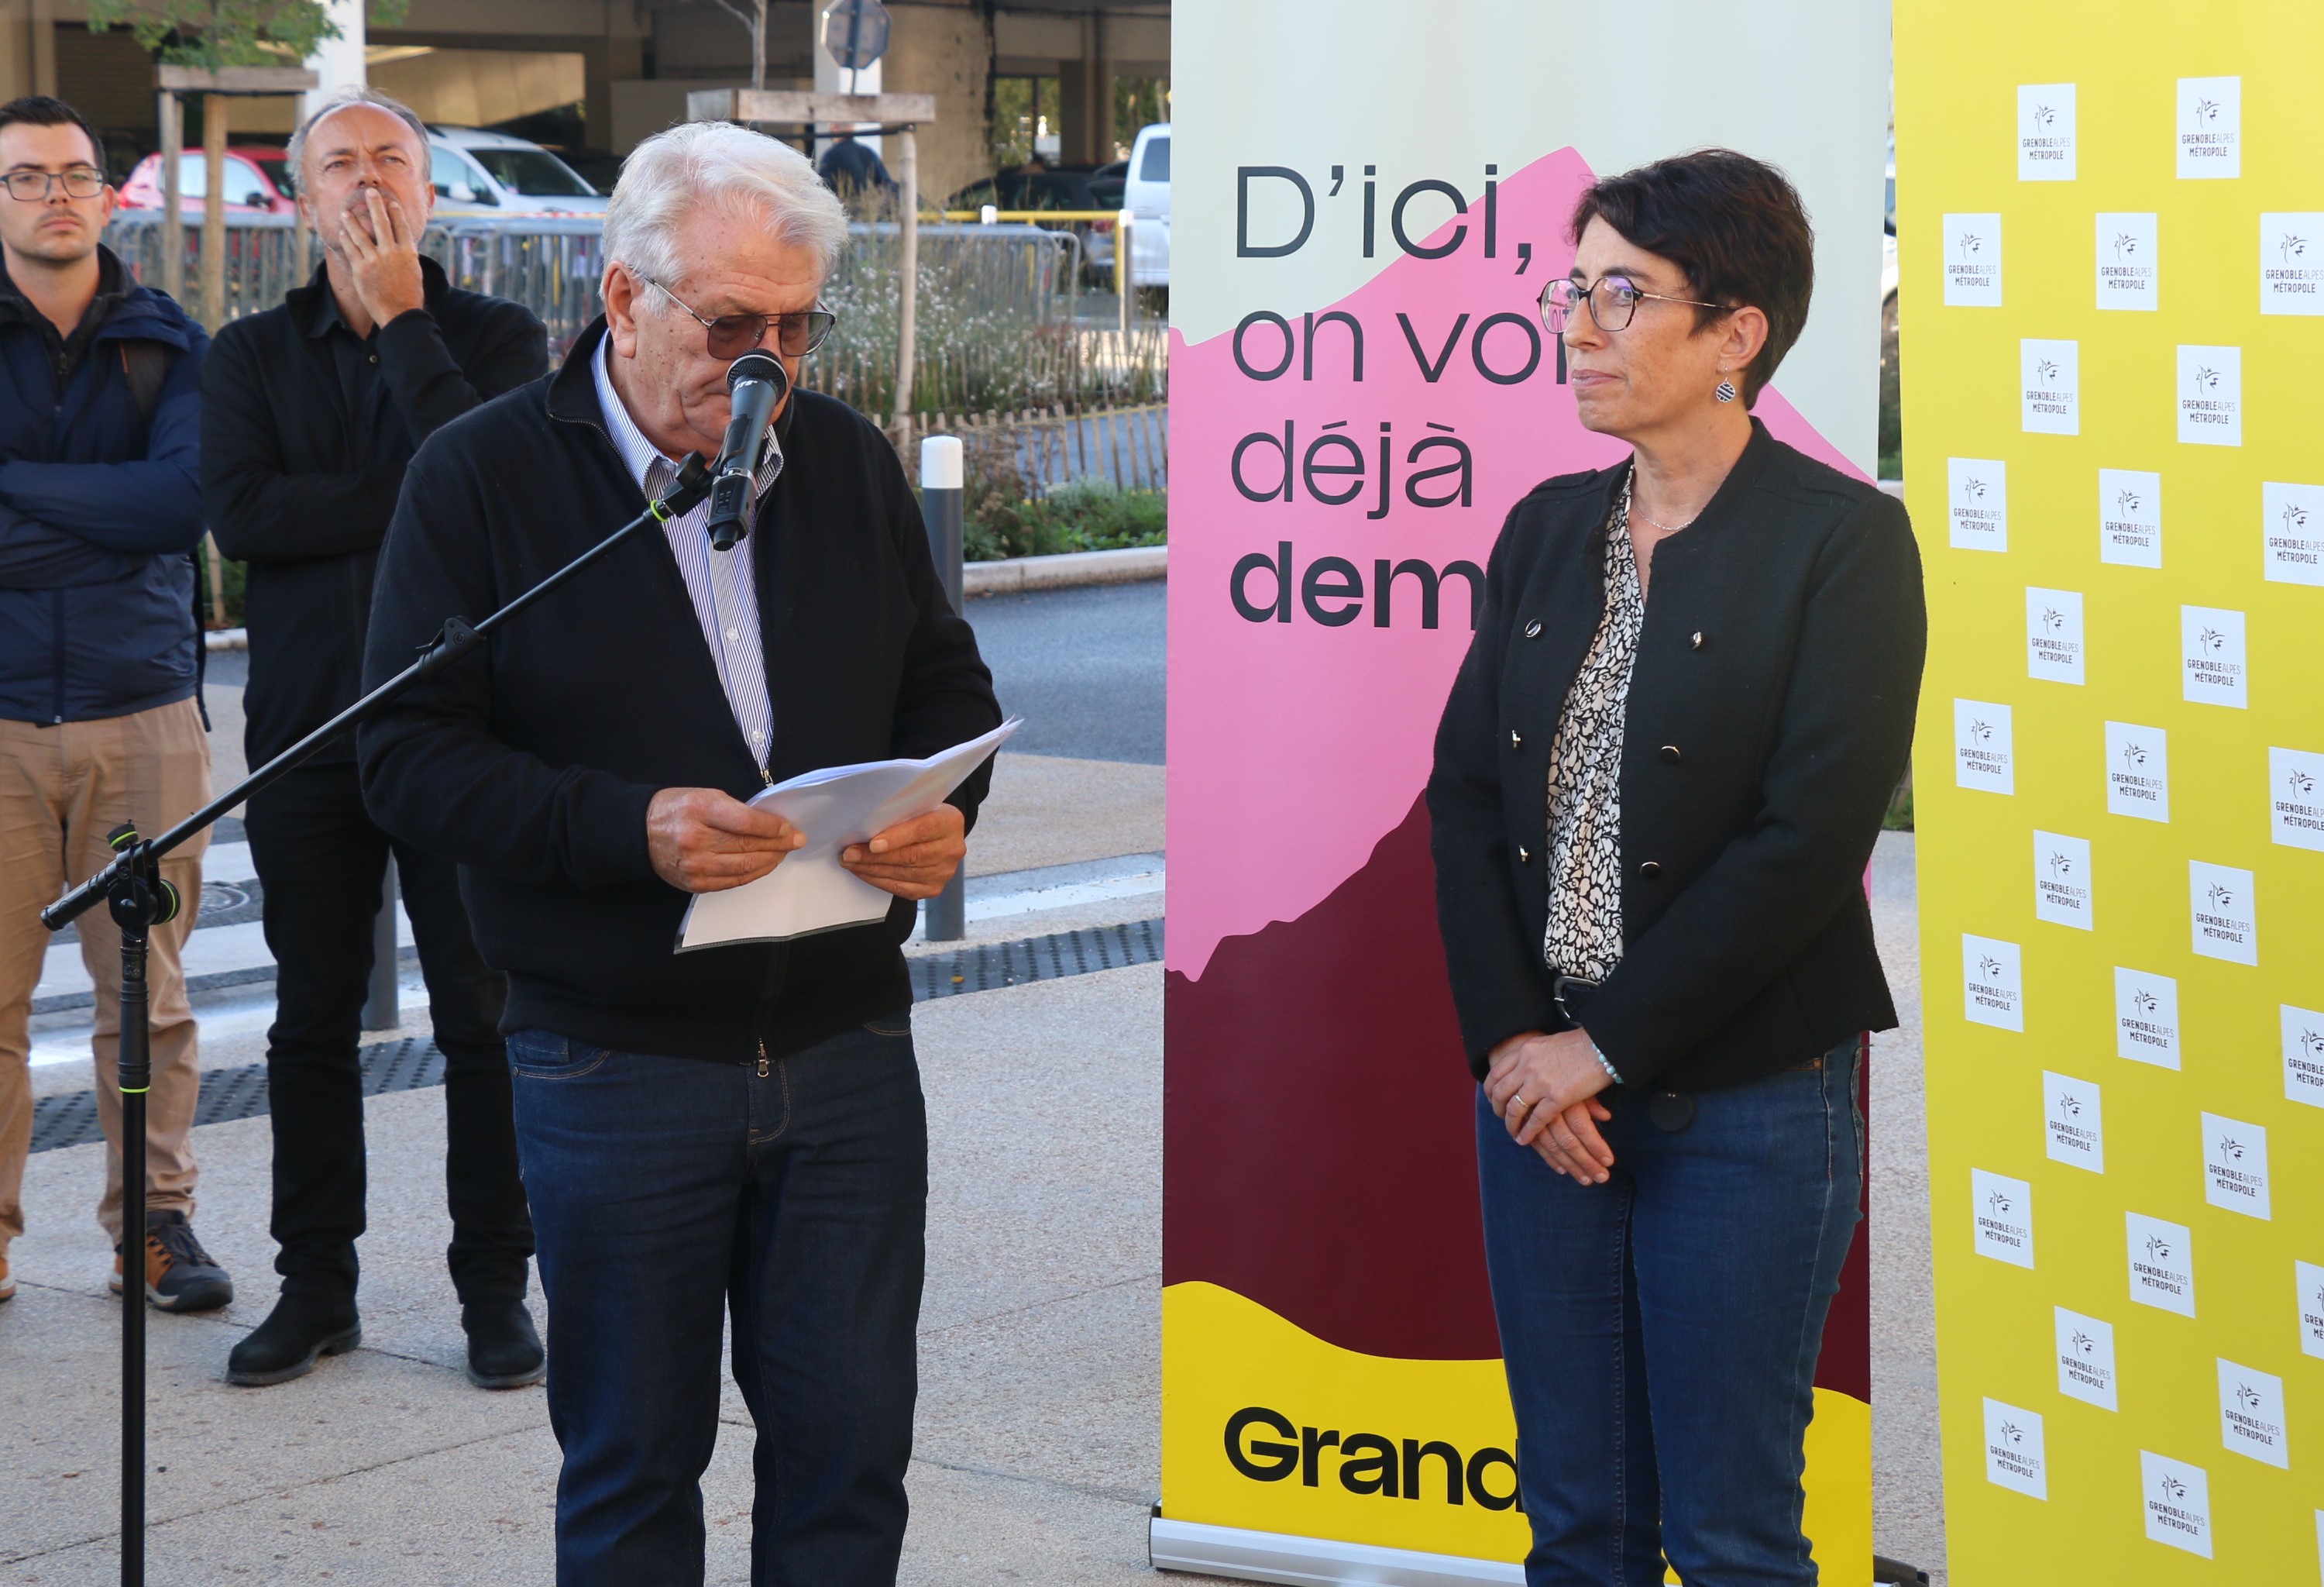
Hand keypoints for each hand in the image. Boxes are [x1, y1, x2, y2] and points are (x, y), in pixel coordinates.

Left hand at [339, 187, 424, 328]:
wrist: (400, 315)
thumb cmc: (410, 296)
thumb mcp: (415, 273)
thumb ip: (407, 257)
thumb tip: (404, 246)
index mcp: (408, 253)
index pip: (401, 226)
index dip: (395, 212)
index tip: (390, 202)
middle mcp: (391, 253)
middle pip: (382, 223)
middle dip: (375, 205)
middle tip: (369, 192)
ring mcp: (375, 260)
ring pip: (361, 234)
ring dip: (352, 221)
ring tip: (346, 212)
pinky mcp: (361, 269)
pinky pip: (351, 249)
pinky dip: (346, 239)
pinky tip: (343, 232)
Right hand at [646, 787, 803, 892]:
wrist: (640, 832)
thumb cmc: (676, 809)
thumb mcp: (704, 796)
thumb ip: (735, 810)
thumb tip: (770, 824)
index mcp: (698, 810)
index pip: (745, 822)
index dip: (773, 827)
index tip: (789, 828)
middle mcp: (695, 840)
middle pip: (748, 847)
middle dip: (779, 845)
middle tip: (796, 841)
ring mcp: (695, 866)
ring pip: (745, 868)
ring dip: (771, 861)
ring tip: (783, 853)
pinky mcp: (695, 883)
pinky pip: (733, 881)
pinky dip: (753, 873)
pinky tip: (765, 865)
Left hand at [841, 803, 965, 900]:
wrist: (942, 835)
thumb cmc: (924, 817)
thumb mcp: (918, 807)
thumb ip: (900, 816)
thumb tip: (865, 828)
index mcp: (950, 822)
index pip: (921, 830)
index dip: (896, 838)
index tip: (872, 844)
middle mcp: (952, 849)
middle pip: (910, 856)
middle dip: (874, 857)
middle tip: (849, 854)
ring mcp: (944, 873)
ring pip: (903, 874)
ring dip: (871, 869)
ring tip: (850, 863)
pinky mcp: (934, 888)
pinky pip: (902, 888)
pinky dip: (879, 881)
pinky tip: (864, 873)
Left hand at [1484, 1028, 1616, 1183]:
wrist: (1604, 1044)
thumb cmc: (1581, 1043)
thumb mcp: (1549, 1044)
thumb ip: (1535, 1056)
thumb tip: (1528, 1064)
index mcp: (1524, 1051)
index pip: (1496, 1073)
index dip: (1491, 1089)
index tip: (1493, 1099)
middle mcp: (1527, 1066)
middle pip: (1501, 1093)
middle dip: (1498, 1109)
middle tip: (1501, 1117)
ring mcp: (1540, 1082)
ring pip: (1515, 1108)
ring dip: (1511, 1124)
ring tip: (1513, 1132)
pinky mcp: (1556, 1097)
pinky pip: (1535, 1120)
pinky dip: (1527, 1132)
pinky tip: (1524, 1139)